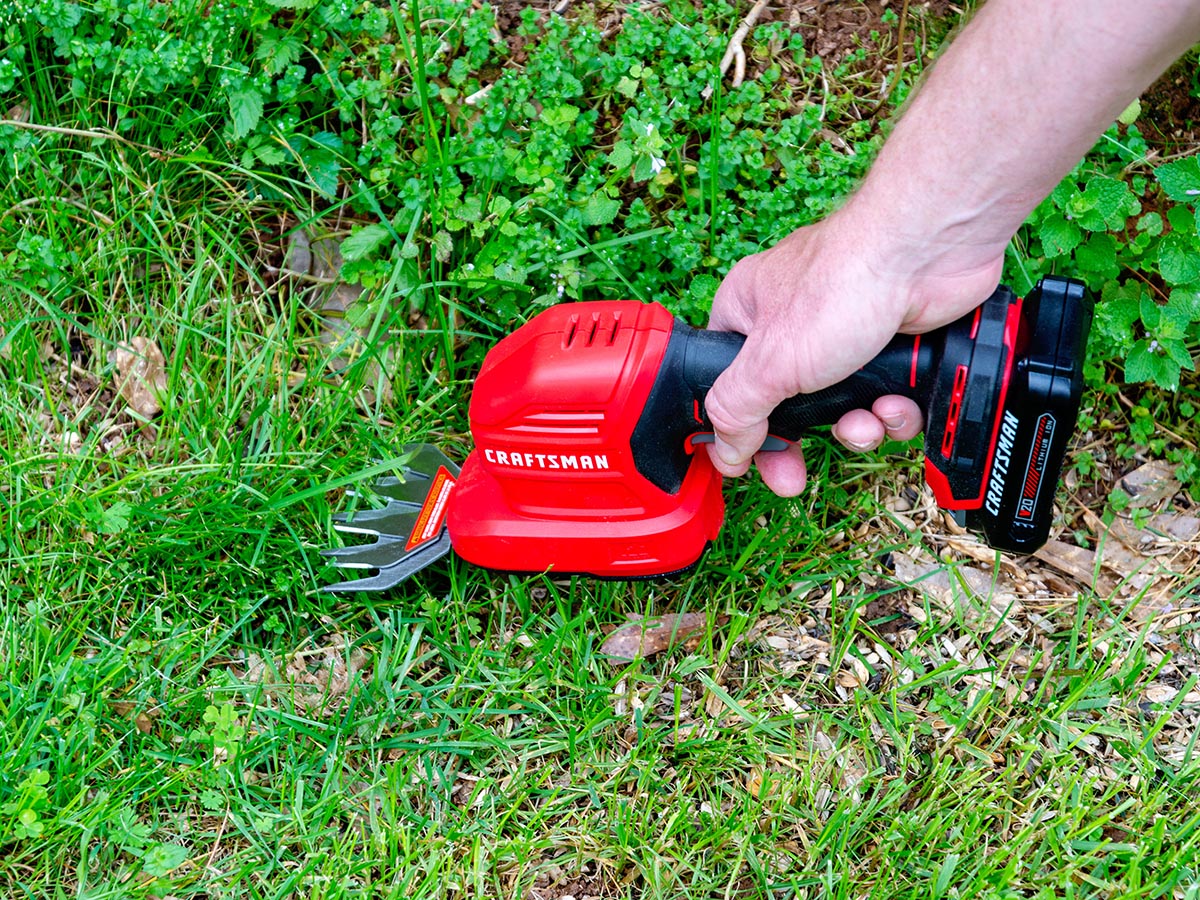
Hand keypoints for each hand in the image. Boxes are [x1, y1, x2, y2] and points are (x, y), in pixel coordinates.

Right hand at [703, 203, 1006, 495]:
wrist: (931, 254)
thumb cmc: (845, 282)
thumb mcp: (771, 362)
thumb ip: (737, 410)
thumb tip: (721, 450)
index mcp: (749, 313)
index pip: (726, 379)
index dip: (736, 425)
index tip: (744, 459)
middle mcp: (795, 323)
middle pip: (787, 405)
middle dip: (801, 440)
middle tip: (794, 477)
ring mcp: (847, 334)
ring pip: (841, 407)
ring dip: (855, 427)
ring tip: (867, 421)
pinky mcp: (893, 346)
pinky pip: (884, 399)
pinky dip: (893, 410)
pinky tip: (898, 402)